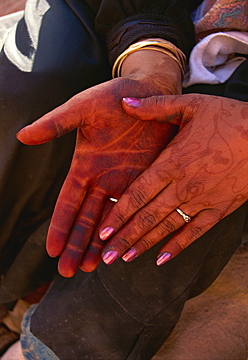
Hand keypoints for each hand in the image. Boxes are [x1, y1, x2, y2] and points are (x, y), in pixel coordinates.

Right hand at [16, 78, 176, 275]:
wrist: (149, 91)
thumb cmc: (114, 98)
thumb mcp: (82, 109)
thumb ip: (56, 124)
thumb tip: (23, 136)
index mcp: (85, 164)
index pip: (68, 202)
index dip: (60, 226)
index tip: (52, 250)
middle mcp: (103, 178)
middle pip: (86, 218)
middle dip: (77, 244)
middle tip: (68, 272)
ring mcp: (125, 181)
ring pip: (110, 219)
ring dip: (101, 243)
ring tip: (94, 267)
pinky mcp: (146, 178)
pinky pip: (136, 208)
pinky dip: (129, 227)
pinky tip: (125, 245)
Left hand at [99, 94, 247, 265]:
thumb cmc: (229, 117)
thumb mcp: (190, 105)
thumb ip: (155, 106)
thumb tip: (124, 101)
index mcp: (171, 163)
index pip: (136, 194)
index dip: (117, 215)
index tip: (101, 232)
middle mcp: (182, 186)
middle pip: (147, 217)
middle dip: (124, 238)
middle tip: (106, 256)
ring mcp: (201, 200)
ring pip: (166, 228)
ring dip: (144, 245)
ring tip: (125, 259)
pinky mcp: (220, 208)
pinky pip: (195, 232)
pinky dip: (178, 246)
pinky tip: (162, 259)